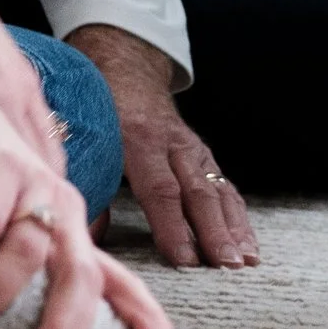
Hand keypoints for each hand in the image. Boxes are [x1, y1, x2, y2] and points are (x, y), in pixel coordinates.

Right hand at [0, 51, 169, 328]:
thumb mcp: (12, 217)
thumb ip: (30, 262)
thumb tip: (31, 315)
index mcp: (71, 226)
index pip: (116, 280)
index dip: (141, 316)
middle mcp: (61, 205)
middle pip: (82, 278)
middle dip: (66, 326)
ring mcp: (32, 180)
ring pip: (29, 254)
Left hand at [65, 24, 257, 269]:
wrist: (121, 62)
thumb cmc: (94, 105)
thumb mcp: (80, 135)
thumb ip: (85, 184)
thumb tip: (86, 238)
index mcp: (138, 137)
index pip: (160, 188)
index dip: (173, 226)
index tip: (185, 260)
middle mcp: (172, 142)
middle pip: (198, 191)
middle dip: (215, 232)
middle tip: (228, 266)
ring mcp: (191, 146)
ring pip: (218, 187)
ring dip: (234, 226)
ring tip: (247, 260)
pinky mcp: (200, 153)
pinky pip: (223, 184)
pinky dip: (237, 214)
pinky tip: (248, 241)